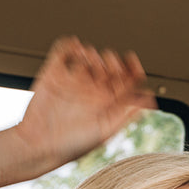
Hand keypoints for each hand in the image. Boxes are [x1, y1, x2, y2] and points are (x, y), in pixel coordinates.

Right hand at [14, 36, 151, 169]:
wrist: (38, 144)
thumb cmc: (71, 144)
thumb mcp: (105, 129)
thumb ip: (126, 112)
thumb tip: (150, 98)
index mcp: (107, 104)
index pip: (125, 80)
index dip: (131, 68)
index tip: (131, 60)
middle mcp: (91, 92)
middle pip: (109, 67)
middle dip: (111, 61)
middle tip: (107, 63)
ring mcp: (72, 82)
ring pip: (88, 57)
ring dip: (92, 53)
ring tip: (89, 58)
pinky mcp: (53, 74)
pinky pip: (63, 52)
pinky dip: (69, 44)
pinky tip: (75, 48)